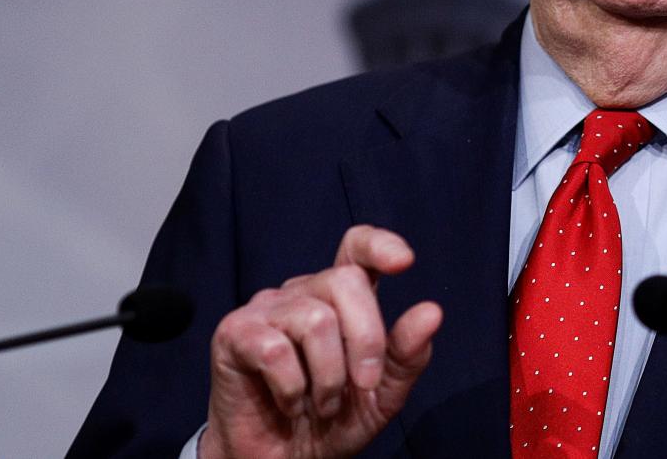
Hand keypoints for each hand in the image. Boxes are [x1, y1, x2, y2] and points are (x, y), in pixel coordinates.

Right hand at [201, 225, 442, 458]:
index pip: (356, 247)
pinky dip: (292, 389)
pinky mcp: (234, 334)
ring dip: (328, 377)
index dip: (379, 244)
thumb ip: (407, 355)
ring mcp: (266, 309)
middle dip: (367, 340)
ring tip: (320, 405)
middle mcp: (302, 292)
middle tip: (363, 386)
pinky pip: (275, 351)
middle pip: (346, 281)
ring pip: (315, 319)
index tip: (404, 262)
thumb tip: (432, 312)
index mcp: (340, 298)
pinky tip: (289, 404)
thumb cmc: (330, 422)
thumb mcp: (381, 394)